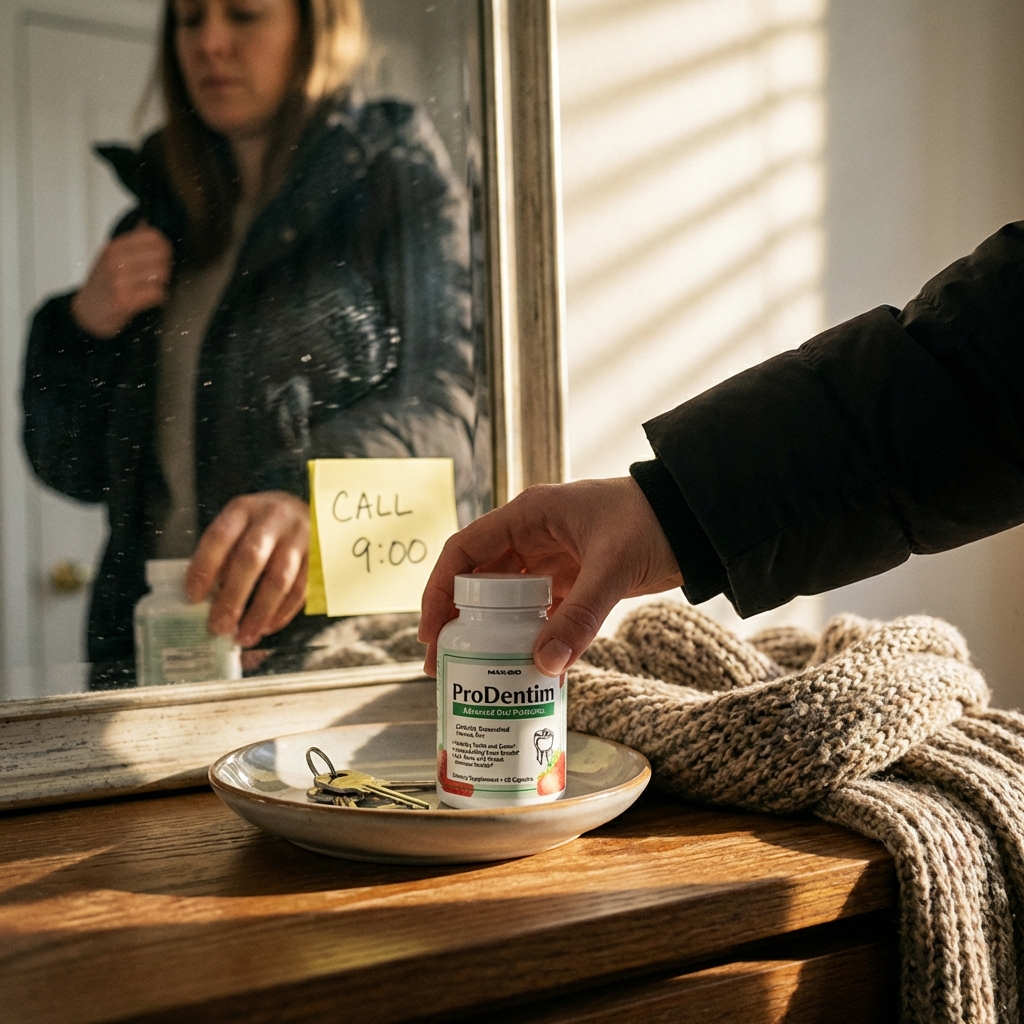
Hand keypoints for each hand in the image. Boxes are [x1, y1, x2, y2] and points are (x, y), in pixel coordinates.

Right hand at [70, 224, 171, 337]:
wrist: (87, 313)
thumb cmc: (103, 285)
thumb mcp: (112, 257)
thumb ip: (132, 242)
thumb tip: (148, 221)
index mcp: (114, 247)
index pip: (153, 237)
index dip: (164, 248)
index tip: (161, 257)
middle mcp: (115, 262)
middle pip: (162, 256)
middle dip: (165, 267)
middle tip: (156, 276)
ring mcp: (119, 281)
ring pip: (161, 275)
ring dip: (161, 283)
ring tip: (150, 287)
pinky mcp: (125, 301)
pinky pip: (157, 294)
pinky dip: (159, 298)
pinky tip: (149, 298)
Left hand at [186, 492, 309, 647]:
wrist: (307, 509)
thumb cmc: (261, 525)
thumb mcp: (238, 526)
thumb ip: (223, 555)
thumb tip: (206, 600)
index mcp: (244, 509)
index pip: (220, 536)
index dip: (205, 567)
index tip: (193, 597)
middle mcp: (274, 519)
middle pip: (251, 558)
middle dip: (233, 597)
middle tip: (218, 626)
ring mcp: (300, 537)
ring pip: (280, 579)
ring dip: (260, 612)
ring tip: (244, 635)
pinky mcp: (319, 556)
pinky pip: (301, 589)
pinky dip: (283, 612)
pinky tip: (267, 627)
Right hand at [418, 476, 682, 676]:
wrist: (697, 520)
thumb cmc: (653, 521)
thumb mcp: (612, 567)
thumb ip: (581, 616)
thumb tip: (544, 666)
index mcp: (528, 516)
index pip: (464, 551)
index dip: (440, 590)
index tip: (431, 633)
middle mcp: (532, 535)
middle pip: (478, 580)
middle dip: (458, 621)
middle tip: (446, 665)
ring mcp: (552, 559)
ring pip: (506, 599)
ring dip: (492, 632)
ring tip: (476, 671)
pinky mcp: (573, 579)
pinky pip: (540, 612)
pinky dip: (530, 637)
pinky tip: (526, 667)